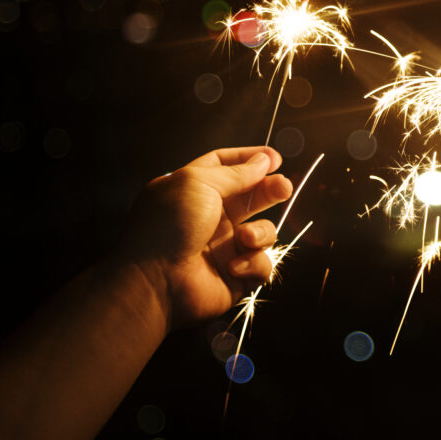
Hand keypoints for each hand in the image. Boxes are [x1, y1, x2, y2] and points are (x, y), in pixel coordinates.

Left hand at [114, 146, 292, 329]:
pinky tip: (233, 267)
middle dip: (270, 190)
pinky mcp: (237, 274)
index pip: (225, 166)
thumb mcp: (198, 184)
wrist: (157, 281)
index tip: (275, 158)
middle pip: (251, 196)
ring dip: (260, 232)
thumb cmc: (168, 226)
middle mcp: (211, 217)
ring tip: (244, 237)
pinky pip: (262, 264)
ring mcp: (225, 246)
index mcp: (194, 191)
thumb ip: (236, 172)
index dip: (250, 159)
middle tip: (283, 187)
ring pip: (263, 231)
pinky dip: (253, 263)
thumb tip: (264, 160)